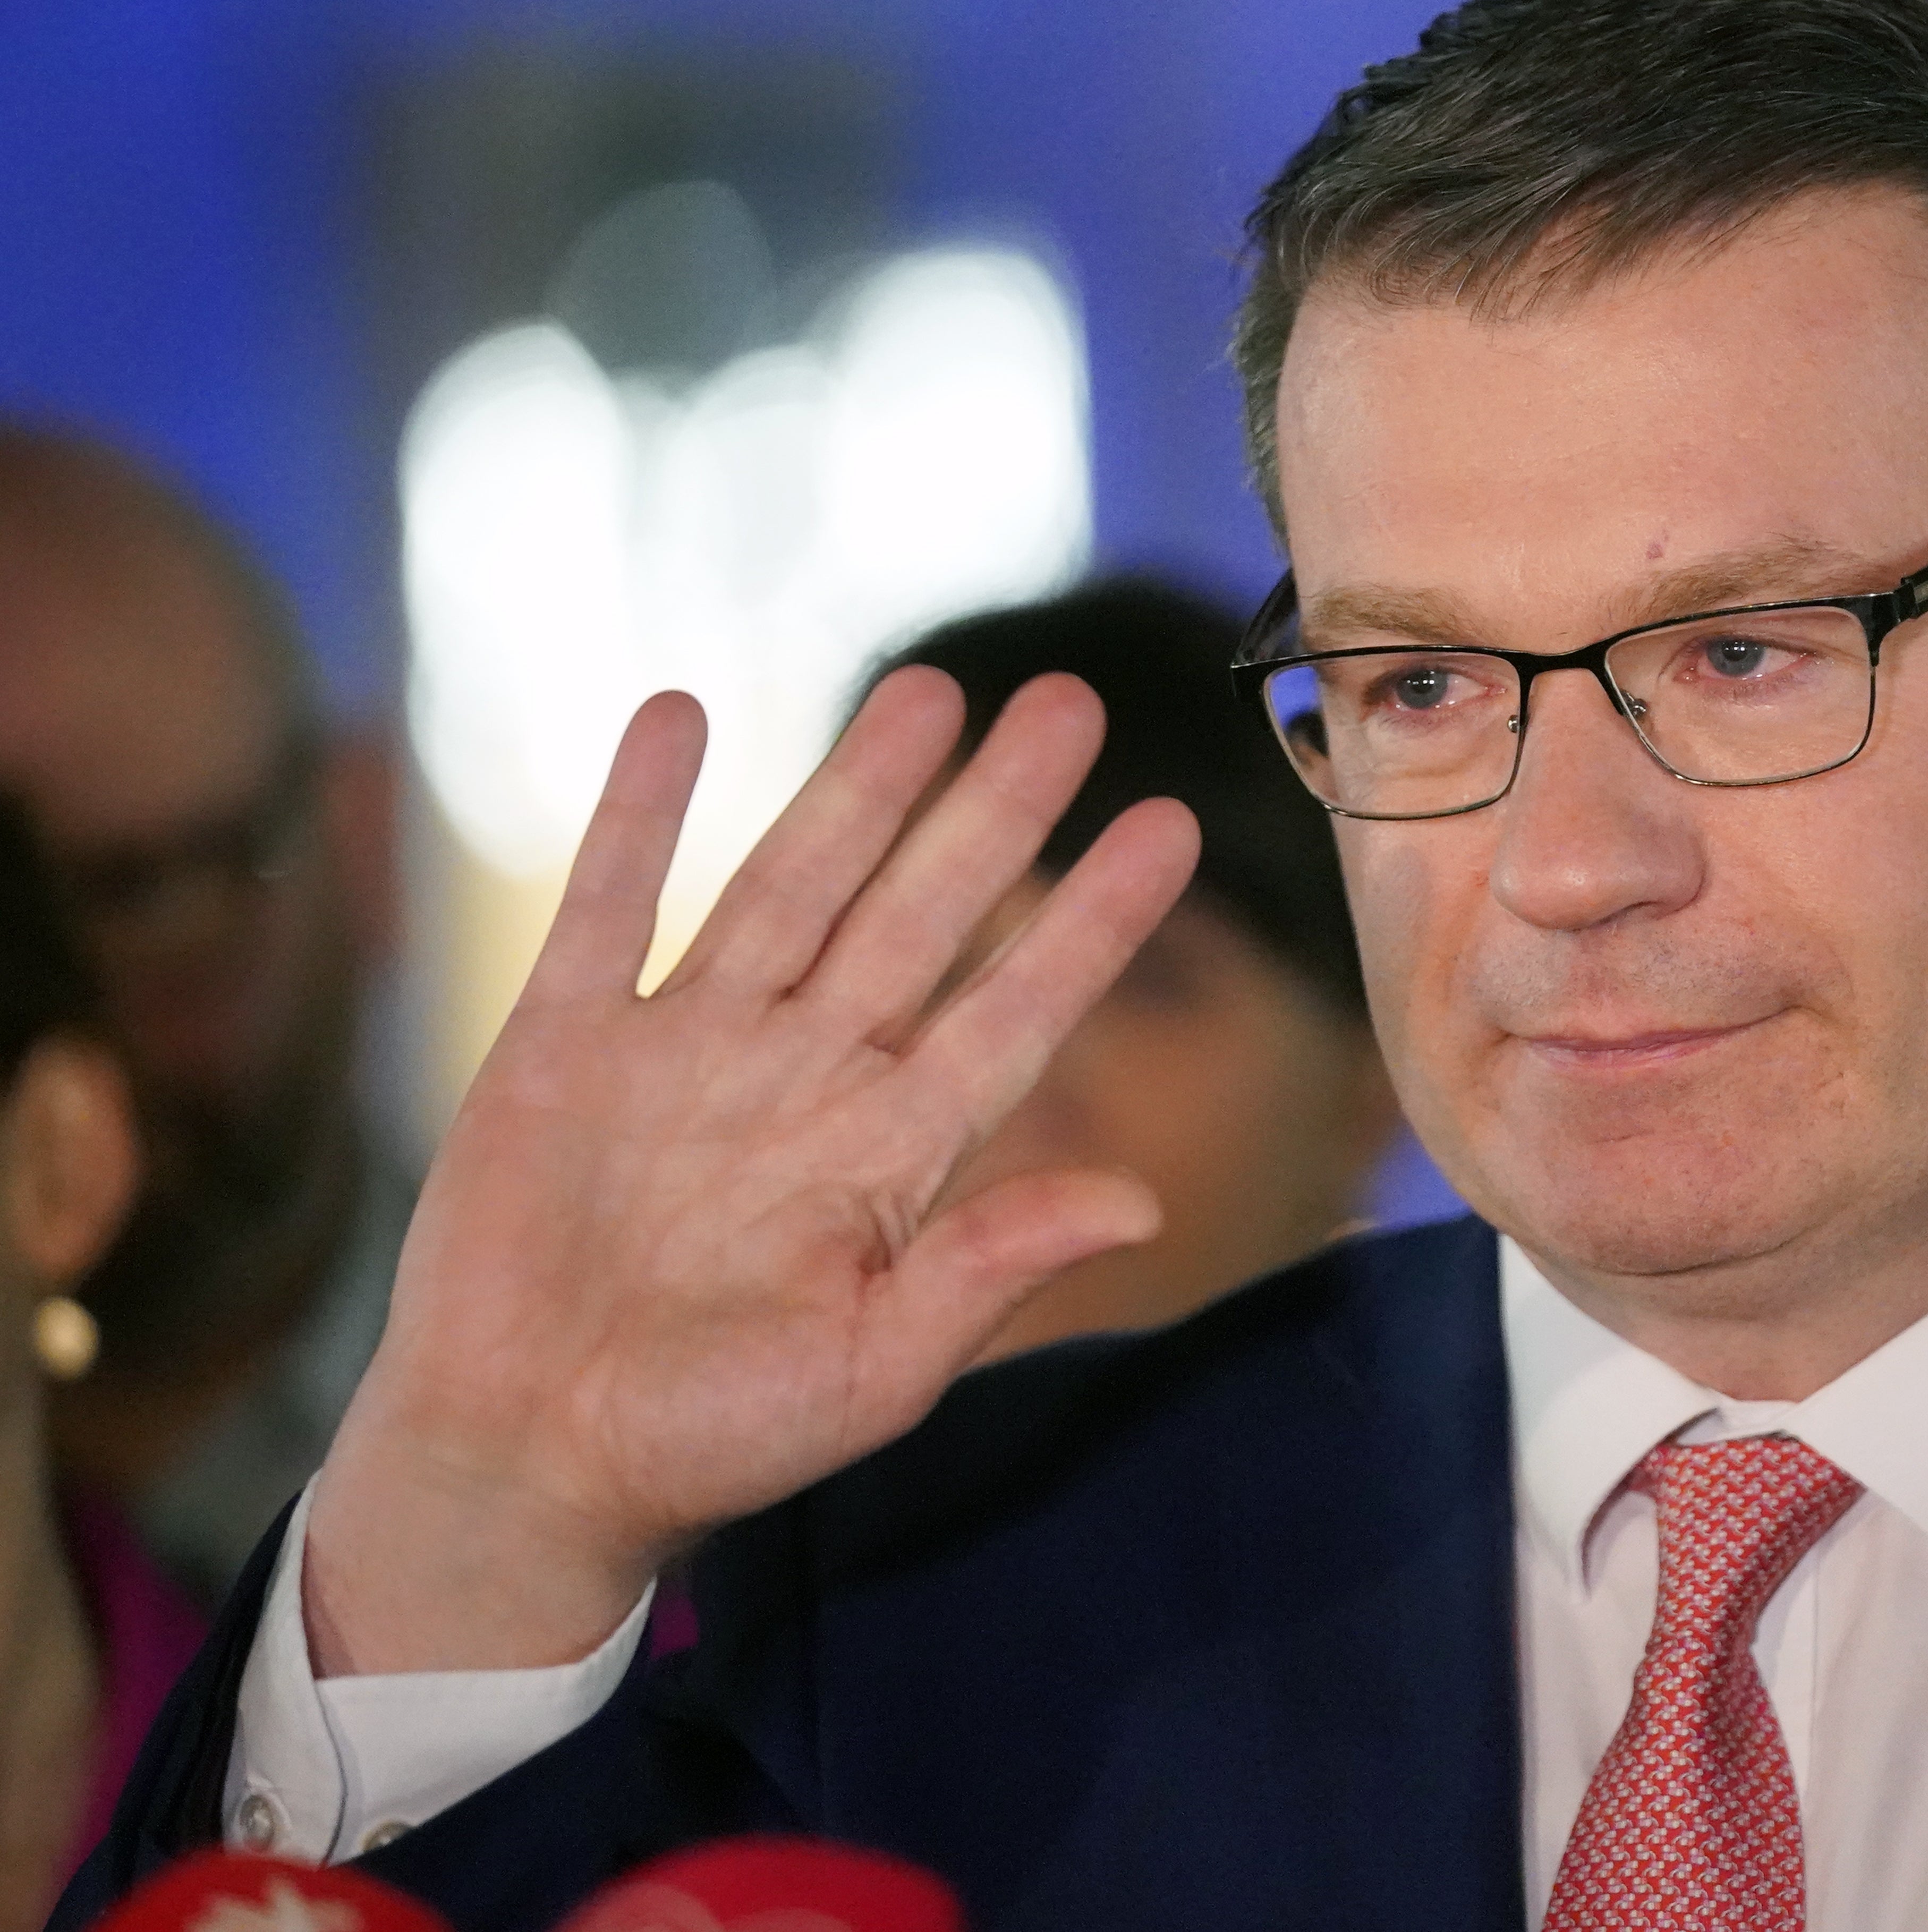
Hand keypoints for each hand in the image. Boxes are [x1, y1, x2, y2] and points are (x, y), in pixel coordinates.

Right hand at [305, 670, 1198, 1672]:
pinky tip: (681, 715)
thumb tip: (1145, 1205)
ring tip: (927, 690)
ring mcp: (687, 1051)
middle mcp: (805, 1079)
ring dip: (855, 786)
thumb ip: (991, 1270)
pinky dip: (637, 812)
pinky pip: (607, 905)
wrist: (525, 1469)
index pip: (1018, 1011)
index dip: (1093, 920)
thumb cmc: (710, 1440)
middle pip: (920, 915)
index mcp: (889, 1156)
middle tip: (1069, 701)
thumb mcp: (874, 1370)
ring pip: (790, 884)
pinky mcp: (562, 1047)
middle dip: (994, 810)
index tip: (1169, 826)